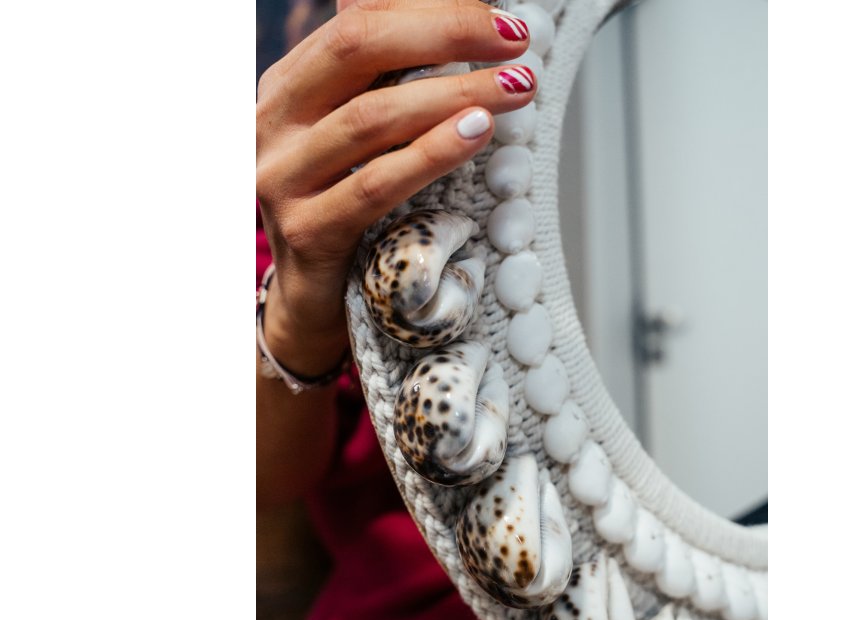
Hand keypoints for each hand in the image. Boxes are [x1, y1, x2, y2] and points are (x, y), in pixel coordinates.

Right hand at [256, 0, 534, 375]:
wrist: (310, 301)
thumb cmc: (346, 209)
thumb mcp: (356, 138)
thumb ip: (382, 84)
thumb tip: (447, 21)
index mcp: (287, 87)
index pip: (357, 23)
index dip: (432, 12)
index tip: (502, 21)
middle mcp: (271, 123)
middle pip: (356, 49)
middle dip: (445, 35)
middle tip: (516, 43)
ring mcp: (281, 178)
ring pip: (371, 118)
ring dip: (454, 95)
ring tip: (515, 89)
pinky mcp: (307, 231)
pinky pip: (375, 184)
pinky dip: (432, 153)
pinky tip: (477, 132)